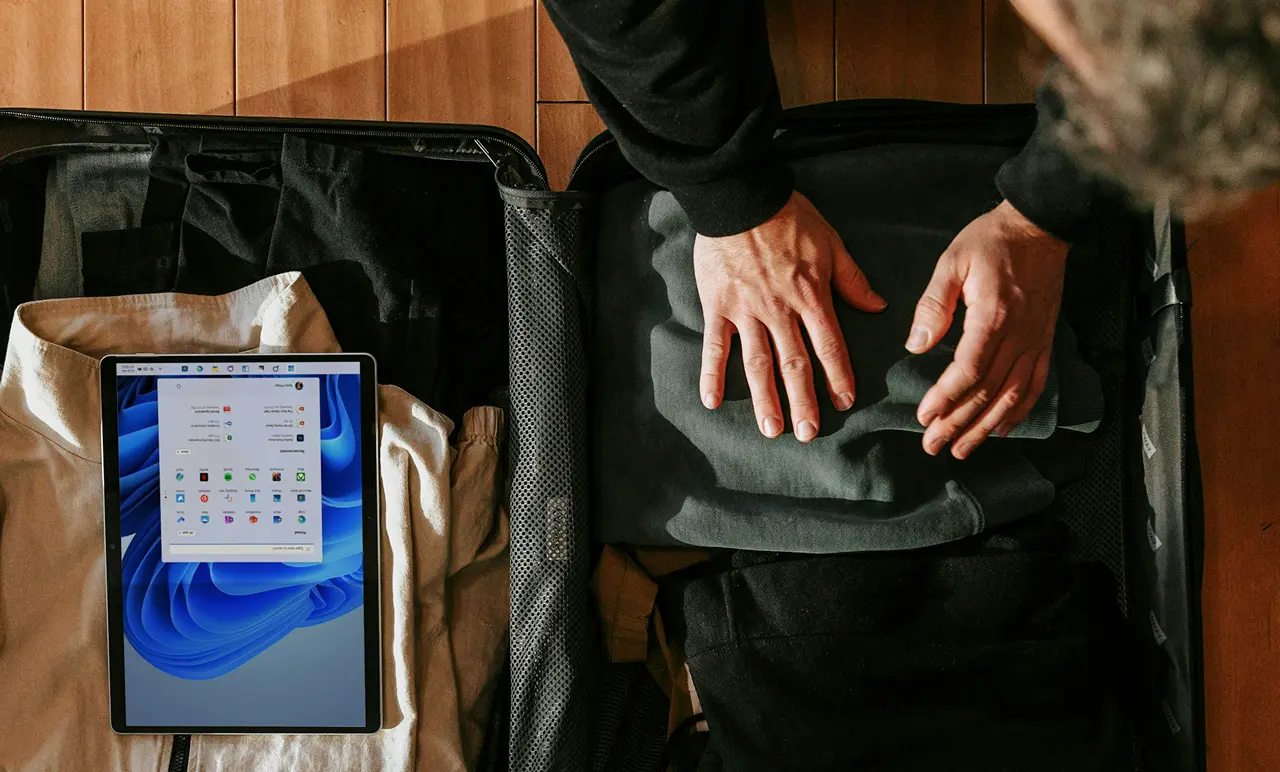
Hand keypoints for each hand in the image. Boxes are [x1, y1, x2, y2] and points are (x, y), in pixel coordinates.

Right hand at [696, 191, 885, 441]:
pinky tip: (711, 401)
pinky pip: (715, 346)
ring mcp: (746, 311)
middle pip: (794, 364)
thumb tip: (877, 307)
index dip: (838, 376)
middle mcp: (780, 310)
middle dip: (803, 401)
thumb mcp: (830, 243)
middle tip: (807, 434)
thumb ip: (852, 279)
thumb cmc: (788, 216)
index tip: (844, 402)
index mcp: (810, 296)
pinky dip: (711, 374)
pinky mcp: (718, 306)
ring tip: (770, 428)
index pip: (829, 345)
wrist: (740, 197)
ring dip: (765, 399)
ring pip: (757, 363)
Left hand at [907, 200, 1068, 458]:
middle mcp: (1019, 336)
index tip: (924, 416)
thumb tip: (916, 344)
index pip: (968, 370)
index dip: (946, 397)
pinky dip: (1019, 412)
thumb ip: (933, 305)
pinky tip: (1002, 429)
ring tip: (962, 449)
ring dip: (985, 427)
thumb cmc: (992, 240)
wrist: (1041, 226)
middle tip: (932, 445)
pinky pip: (1036, 385)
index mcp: (993, 317)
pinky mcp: (1046, 341)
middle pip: (987, 392)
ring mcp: (1036, 341)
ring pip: (1012, 396)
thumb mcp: (952, 262)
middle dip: (958, 423)